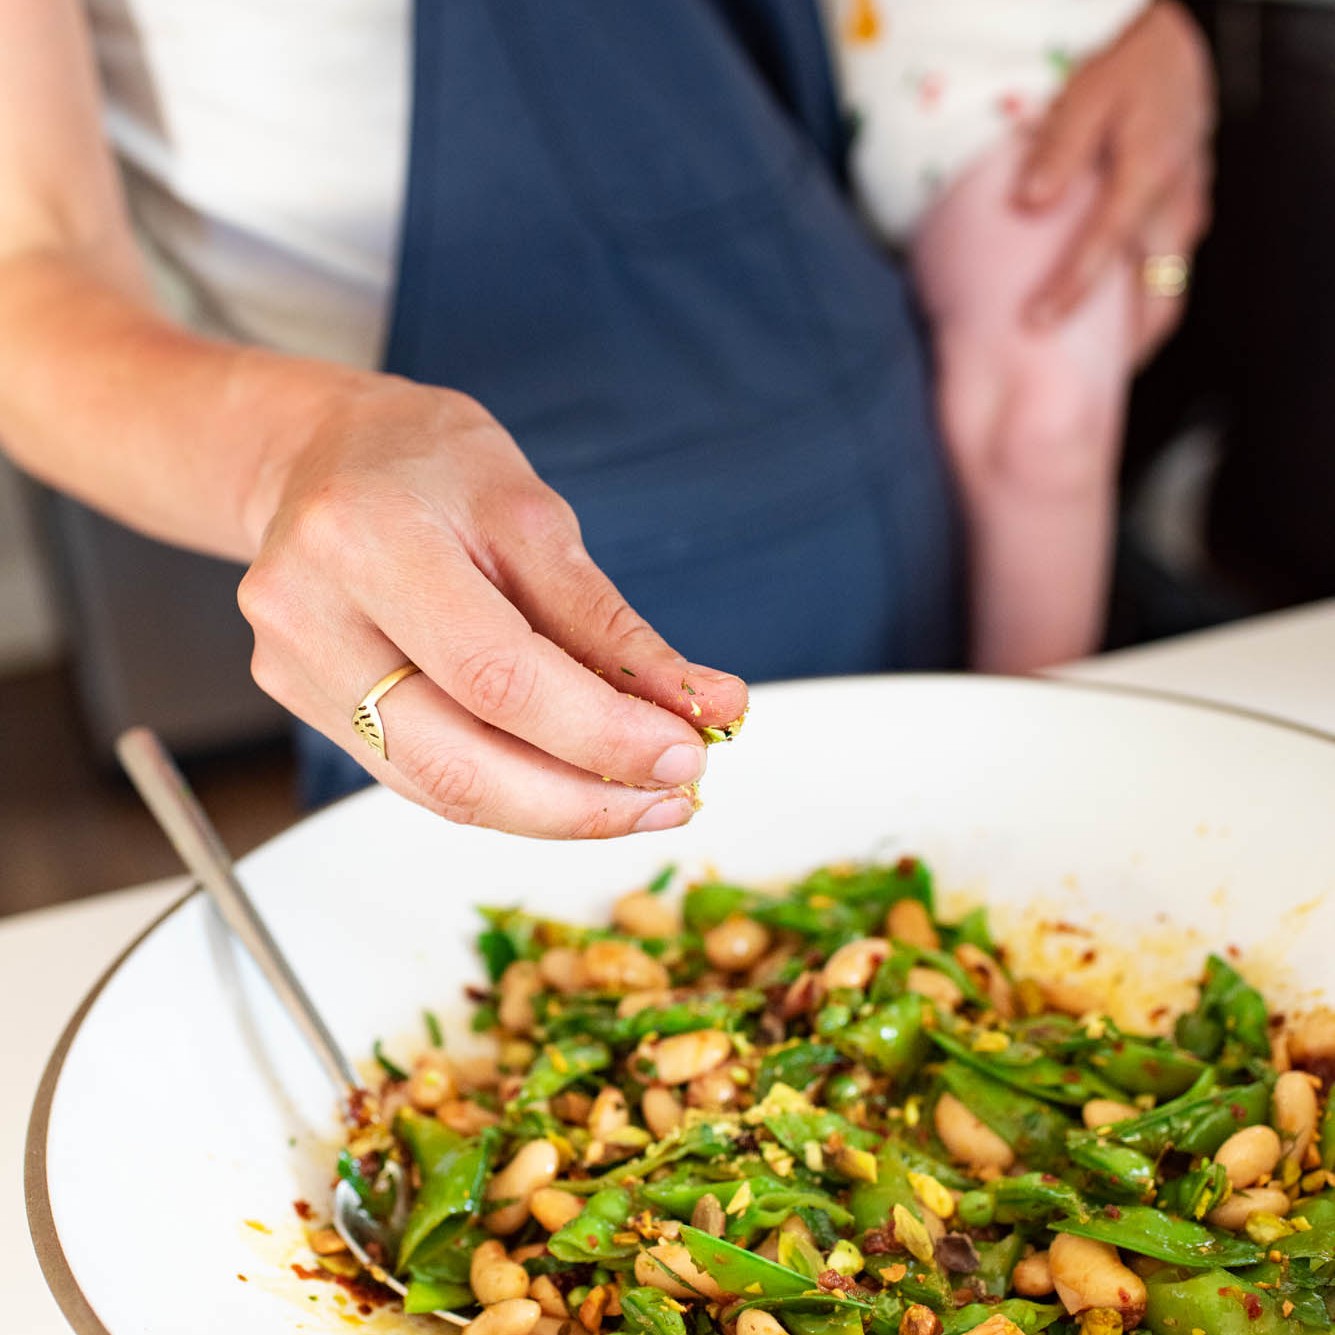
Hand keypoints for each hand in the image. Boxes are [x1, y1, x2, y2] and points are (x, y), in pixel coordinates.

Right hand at [237, 380, 746, 837]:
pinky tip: (572, 785)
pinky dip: (508, 793)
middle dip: (582, 801)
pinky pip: (419, 780)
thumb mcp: (533, 516)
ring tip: (641, 799)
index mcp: (367, 540)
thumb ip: (609, 625)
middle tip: (673, 797)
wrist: (323, 457)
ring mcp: (293, 670)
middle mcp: (308, 615)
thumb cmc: (430, 465)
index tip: (686, 752)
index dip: (600, 734)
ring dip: (554, 811)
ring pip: (439, 790)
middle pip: (456, 763)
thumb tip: (703, 705)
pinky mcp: (304, 705)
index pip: (497, 676)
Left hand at [1016, 1, 1214, 357]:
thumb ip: (1059, 148)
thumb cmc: (1127, 73)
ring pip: (1167, 295)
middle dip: (1121, 346)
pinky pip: (1164, 280)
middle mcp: (1177, 206)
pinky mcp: (1183, 226)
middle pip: (1158, 295)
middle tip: (1076, 384)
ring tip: (1089, 374)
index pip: (1107, 245)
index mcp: (1149, 173)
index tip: (1035, 324)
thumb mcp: (1086, 95)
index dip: (1071, 291)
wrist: (1174, 58)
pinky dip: (1137, 312)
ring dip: (1133, 337)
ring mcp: (1187, 219)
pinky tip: (1103, 334)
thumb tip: (1031, 202)